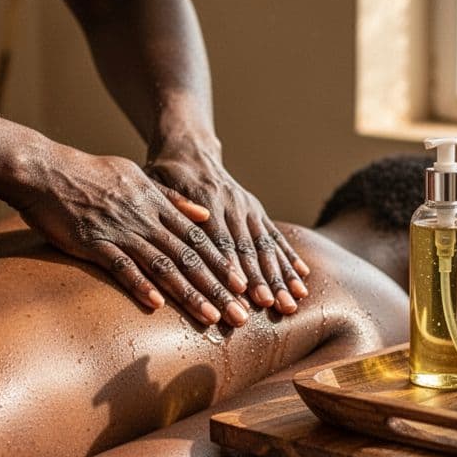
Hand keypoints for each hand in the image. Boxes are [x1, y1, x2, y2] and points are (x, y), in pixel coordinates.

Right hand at [15, 147, 250, 326]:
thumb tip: (204, 215)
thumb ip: (171, 198)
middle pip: (188, 256)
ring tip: (211, 317)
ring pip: (163, 265)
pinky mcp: (93, 242)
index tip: (242, 286)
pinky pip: (121, 266)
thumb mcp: (136, 176)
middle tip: (240, 315)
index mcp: (156, 203)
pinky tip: (157, 304)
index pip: (198, 237)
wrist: (45, 170)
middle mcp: (144, 218)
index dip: (222, 263)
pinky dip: (139, 284)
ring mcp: (120, 230)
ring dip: (189, 293)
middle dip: (216, 288)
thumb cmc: (88, 174)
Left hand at [146, 147, 309, 313]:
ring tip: (291, 303)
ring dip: (280, 276)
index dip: (231, 268)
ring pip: (267, 246)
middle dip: (262, 280)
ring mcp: (248, 208)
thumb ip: (169, 203)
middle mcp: (232, 204)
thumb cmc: (164, 172)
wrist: (190, 149)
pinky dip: (290, 259)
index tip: (241, 293)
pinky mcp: (257, 211)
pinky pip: (276, 237)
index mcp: (206, 198)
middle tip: (272, 306)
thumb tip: (186, 221)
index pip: (220, 240)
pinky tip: (303, 278)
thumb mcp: (154, 181)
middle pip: (248, 248)